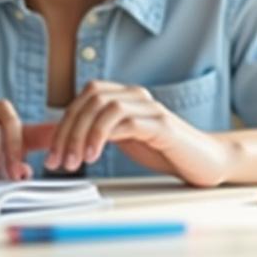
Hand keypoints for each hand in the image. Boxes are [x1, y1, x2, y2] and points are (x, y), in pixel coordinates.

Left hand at [45, 81, 237, 186]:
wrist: (204, 161)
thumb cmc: (161, 150)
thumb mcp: (120, 140)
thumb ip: (93, 134)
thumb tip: (55, 138)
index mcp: (123, 95)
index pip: (83, 99)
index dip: (62, 125)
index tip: (52, 155)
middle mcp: (135, 95)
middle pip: (90, 99)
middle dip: (68, 131)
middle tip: (60, 161)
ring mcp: (150, 108)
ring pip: (105, 106)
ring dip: (84, 134)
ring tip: (77, 160)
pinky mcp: (162, 125)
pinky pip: (127, 121)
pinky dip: (103, 136)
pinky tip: (95, 156)